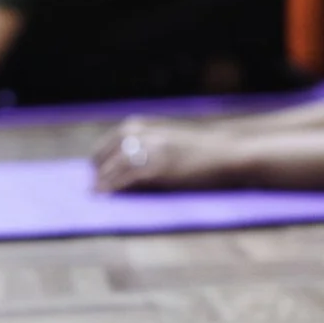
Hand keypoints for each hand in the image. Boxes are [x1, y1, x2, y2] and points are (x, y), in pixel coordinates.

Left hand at [91, 117, 240, 191]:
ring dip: (101, 184)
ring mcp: (148, 149)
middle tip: (96, 191)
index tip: (96, 179)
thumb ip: (144, 146)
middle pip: (103, 157)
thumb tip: (120, 165)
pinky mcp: (157, 167)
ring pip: (110, 169)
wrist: (227, 153)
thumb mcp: (166, 139)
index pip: (106, 146)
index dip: (99, 164)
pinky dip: (113, 189)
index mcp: (140, 125)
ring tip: (97, 197)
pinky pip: (125, 179)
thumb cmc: (200, 150)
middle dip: (98, 174)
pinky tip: (106, 197)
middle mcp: (140, 133)